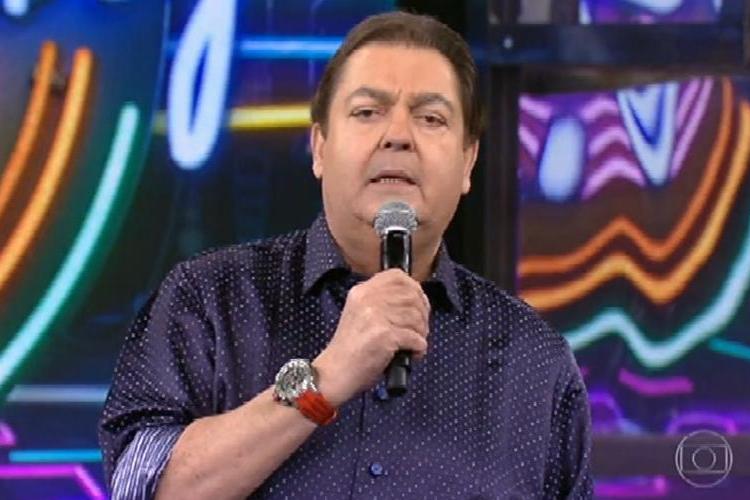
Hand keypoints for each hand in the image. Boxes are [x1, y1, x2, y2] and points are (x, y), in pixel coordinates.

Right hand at [313, 269, 429, 406]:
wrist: (335, 373)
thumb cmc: (350, 349)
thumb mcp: (359, 314)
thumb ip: (380, 303)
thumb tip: (415, 300)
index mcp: (361, 292)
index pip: (397, 276)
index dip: (414, 288)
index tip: (418, 304)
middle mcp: (368, 299)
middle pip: (412, 296)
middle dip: (423, 314)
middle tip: (419, 329)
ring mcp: (376, 316)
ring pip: (416, 317)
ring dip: (421, 333)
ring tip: (414, 345)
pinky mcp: (384, 336)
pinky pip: (416, 338)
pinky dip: (419, 348)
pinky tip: (412, 354)